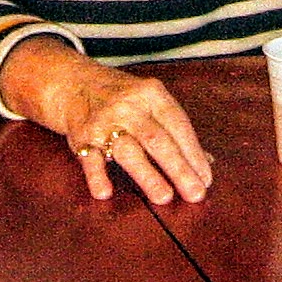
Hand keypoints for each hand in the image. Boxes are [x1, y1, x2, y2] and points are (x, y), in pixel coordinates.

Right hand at [0, 36, 212, 205]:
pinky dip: (97, 176)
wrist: (75, 83)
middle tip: (196, 194)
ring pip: (129, 150)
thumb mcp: (152, 103)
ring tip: (165, 198)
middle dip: (179, 169)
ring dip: (147, 175)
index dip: (194, 153)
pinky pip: (90, 159)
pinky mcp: (82, 137)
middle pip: (158, 140)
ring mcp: (105, 121)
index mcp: (153, 95)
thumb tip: (207, 162)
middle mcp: (130, 106)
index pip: (179, 126)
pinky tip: (105, 193)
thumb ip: (177, 132)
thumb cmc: (124, 100)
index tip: (206, 179)